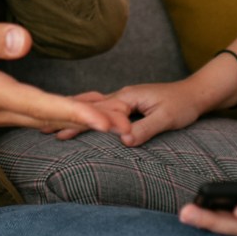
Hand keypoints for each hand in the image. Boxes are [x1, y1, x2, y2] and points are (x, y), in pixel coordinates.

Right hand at [0, 17, 120, 133]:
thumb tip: (24, 40)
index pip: (39, 106)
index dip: (73, 114)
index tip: (103, 122)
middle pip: (51, 119)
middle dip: (90, 122)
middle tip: (128, 124)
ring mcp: (0, 111)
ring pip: (48, 120)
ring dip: (81, 120)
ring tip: (118, 118)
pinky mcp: (1, 106)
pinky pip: (39, 115)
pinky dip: (66, 114)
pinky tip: (85, 110)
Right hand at [49, 80, 203, 144]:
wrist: (195, 94)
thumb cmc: (182, 105)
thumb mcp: (166, 119)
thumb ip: (145, 129)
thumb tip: (124, 141)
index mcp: (127, 97)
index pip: (98, 111)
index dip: (77, 121)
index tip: (57, 132)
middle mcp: (121, 95)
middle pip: (88, 107)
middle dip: (65, 117)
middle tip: (41, 128)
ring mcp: (123, 98)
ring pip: (92, 106)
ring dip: (73, 114)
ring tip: (50, 123)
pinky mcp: (127, 103)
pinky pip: (101, 109)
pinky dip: (86, 114)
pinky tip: (77, 119)